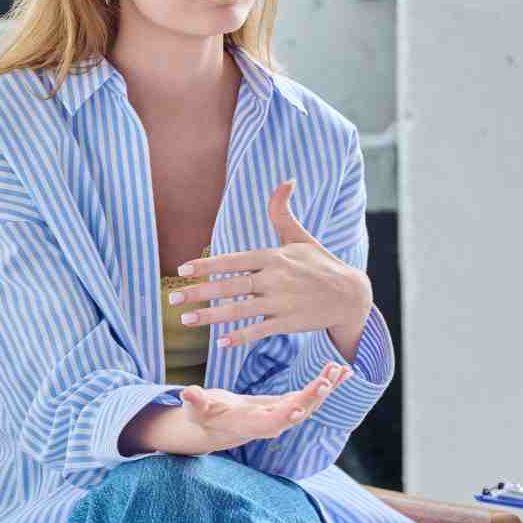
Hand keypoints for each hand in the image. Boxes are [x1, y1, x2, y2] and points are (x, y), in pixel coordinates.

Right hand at [161, 363, 352, 454]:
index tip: (299, 405)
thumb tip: (186, 394)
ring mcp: (284, 414)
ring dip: (326, 387)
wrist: (218, 423)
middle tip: (328, 379)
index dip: (287, 415)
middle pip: (298, 412)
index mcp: (253, 424)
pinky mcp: (289, 404)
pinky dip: (326, 383)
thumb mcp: (196, 408)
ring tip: (342, 370)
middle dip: (314, 397)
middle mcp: (273, 423)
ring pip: (310, 402)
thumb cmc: (204, 415)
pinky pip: (311, 394)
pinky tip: (341, 370)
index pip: (273, 423)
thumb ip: (195, 402)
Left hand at [177, 181, 371, 349]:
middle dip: (200, 292)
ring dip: (211, 317)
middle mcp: (275, 279)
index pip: (234, 260)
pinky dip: (240, 337)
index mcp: (274, 257)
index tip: (184, 270)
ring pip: (240, 310)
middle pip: (231, 286)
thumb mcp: (301, 236)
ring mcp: (281, 303)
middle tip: (173, 299)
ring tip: (187, 320)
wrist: (349, 295)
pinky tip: (220, 342)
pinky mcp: (288, 323)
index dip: (208, 265)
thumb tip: (287, 180)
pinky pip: (259, 331)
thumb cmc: (321, 263)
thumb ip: (283, 212)